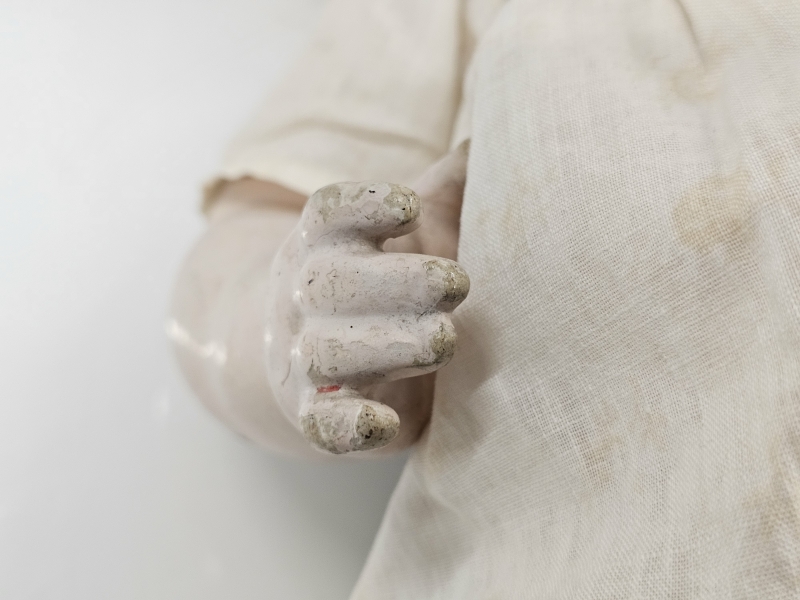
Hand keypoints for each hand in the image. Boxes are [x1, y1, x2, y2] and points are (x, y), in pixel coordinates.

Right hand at [266, 180, 469, 453]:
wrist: (304, 358)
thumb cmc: (378, 282)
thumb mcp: (409, 234)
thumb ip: (448, 189)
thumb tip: (506, 129)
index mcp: (327, 242)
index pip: (330, 213)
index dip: (364, 206)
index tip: (409, 205)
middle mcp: (308, 296)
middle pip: (335, 282)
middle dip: (397, 282)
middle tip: (455, 283)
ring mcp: (306, 358)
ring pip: (331, 353)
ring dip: (387, 346)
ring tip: (442, 339)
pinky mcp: (318, 414)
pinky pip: (323, 424)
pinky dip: (348, 427)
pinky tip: (382, 421)